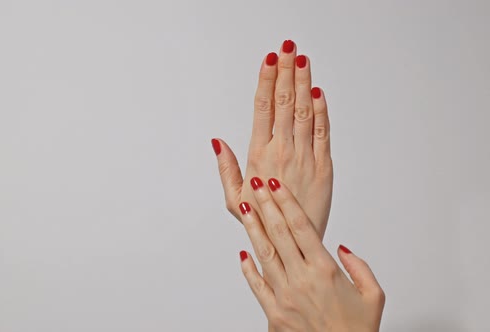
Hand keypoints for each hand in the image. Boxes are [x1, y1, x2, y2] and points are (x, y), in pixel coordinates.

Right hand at [212, 39, 332, 238]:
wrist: (295, 241)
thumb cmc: (263, 220)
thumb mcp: (233, 198)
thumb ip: (225, 167)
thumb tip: (217, 141)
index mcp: (259, 155)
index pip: (262, 109)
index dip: (266, 82)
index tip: (269, 61)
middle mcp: (282, 151)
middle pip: (283, 103)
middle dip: (285, 72)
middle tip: (287, 48)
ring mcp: (305, 156)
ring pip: (303, 112)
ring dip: (303, 83)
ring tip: (302, 60)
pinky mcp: (324, 165)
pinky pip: (322, 132)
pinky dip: (321, 111)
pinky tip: (318, 92)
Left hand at [237, 177, 384, 331]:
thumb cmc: (357, 331)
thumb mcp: (373, 296)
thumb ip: (359, 267)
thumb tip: (342, 248)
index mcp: (326, 270)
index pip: (301, 227)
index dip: (286, 202)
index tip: (276, 185)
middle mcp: (302, 279)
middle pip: (280, 233)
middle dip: (266, 205)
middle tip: (256, 184)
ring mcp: (285, 295)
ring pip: (265, 253)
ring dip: (253, 228)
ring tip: (246, 208)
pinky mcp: (274, 312)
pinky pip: (256, 285)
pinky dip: (248, 268)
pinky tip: (243, 253)